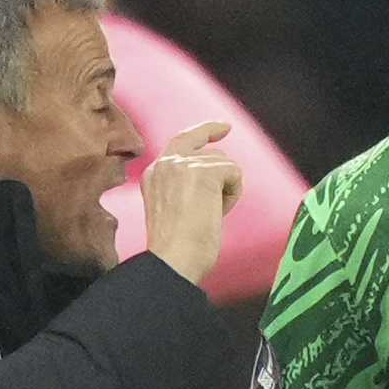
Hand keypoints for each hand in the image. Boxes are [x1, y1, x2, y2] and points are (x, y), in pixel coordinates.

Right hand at [141, 120, 241, 285]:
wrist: (173, 260)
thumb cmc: (176, 250)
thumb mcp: (172, 209)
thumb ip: (184, 188)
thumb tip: (216, 179)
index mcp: (153, 174)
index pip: (181, 140)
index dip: (205, 131)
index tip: (224, 128)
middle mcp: (165, 164)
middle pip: (209, 150)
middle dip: (224, 170)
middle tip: (227, 186)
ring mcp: (182, 165)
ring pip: (224, 164)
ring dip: (226, 190)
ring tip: (211, 216)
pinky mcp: (203, 171)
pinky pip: (234, 173)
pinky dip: (233, 195)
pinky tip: (219, 213)